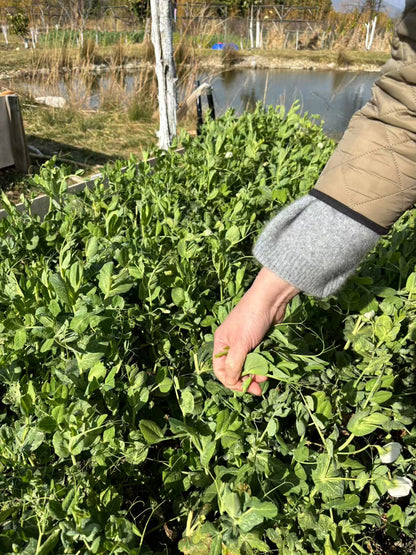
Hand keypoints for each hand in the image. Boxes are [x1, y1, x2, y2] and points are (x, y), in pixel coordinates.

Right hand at [212, 268, 298, 394]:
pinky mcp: (258, 341)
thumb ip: (234, 365)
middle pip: (235, 370)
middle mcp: (231, 344)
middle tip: (259, 388)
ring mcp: (245, 343)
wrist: (270, 300)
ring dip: (256, 373)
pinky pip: (259, 358)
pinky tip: (269, 367)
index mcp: (221, 344)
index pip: (220, 370)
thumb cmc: (251, 320)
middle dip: (246, 380)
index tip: (245, 389)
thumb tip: (230, 382)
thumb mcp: (240, 344)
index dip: (231, 382)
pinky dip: (263, 364)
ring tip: (265, 376)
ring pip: (249, 365)